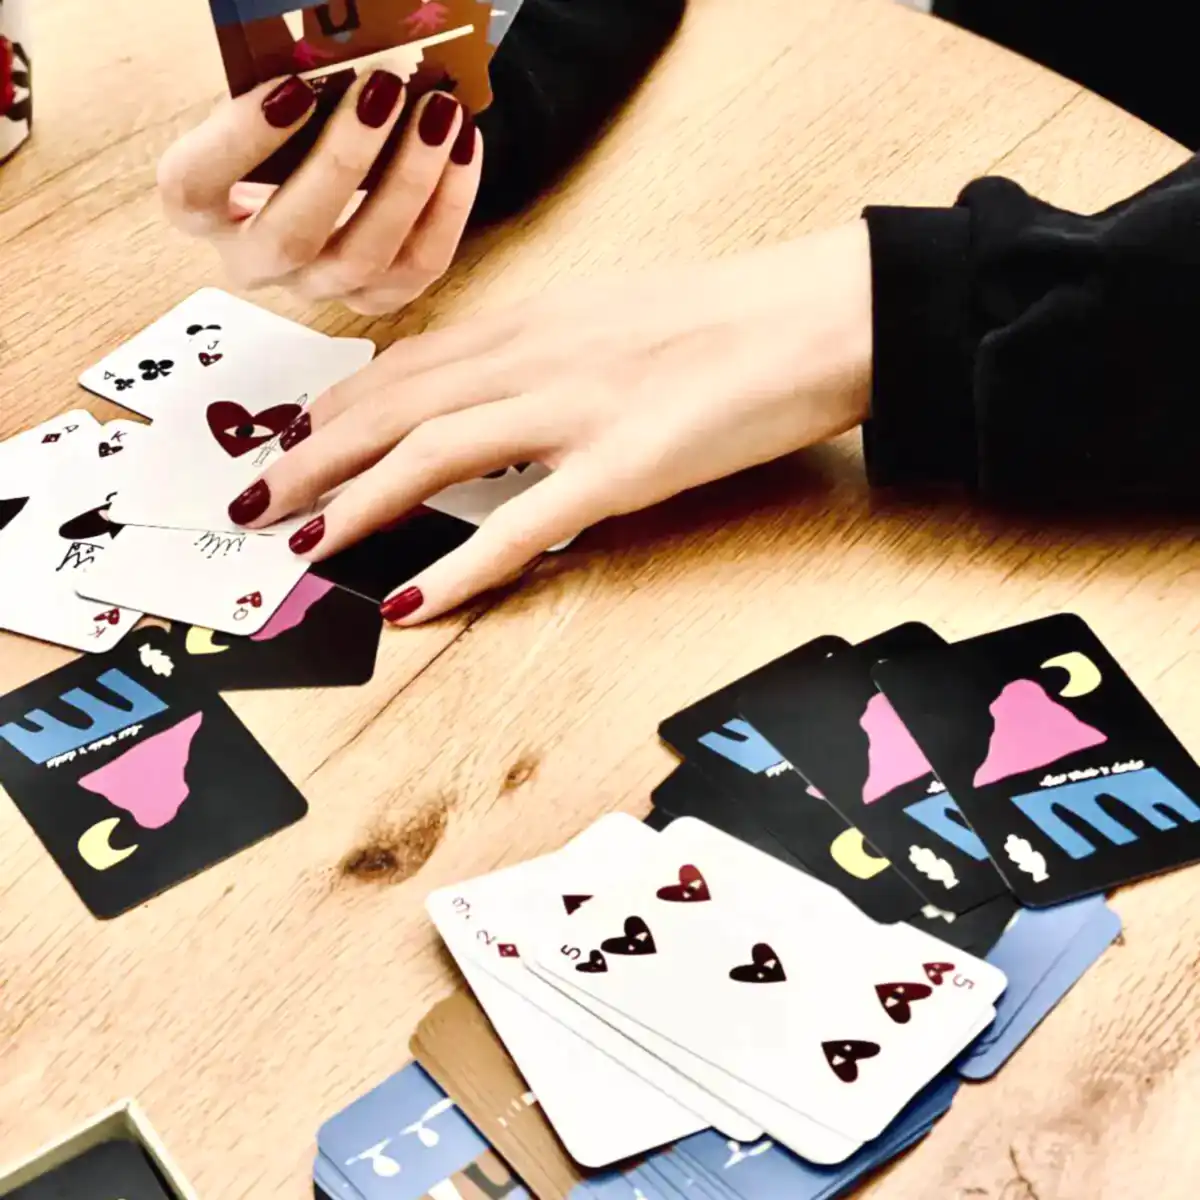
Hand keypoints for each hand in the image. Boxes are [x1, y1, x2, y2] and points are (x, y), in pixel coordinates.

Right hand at [157, 72, 480, 313]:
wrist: (323, 179)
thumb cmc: (289, 130)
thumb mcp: (267, 102)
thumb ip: (283, 84)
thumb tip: (342, 40)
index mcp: (200, 207)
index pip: (193, 186)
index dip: (239, 142)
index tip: (292, 87)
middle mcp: (255, 260)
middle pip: (292, 236)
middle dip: (343, 161)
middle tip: (383, 89)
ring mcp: (317, 287)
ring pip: (364, 258)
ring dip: (408, 183)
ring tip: (440, 113)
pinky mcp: (375, 297)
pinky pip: (419, 265)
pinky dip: (449, 206)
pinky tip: (464, 145)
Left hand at [227, 221, 873, 623]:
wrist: (815, 317)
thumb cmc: (726, 319)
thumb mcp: (612, 317)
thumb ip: (545, 352)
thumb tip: (497, 393)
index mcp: (533, 320)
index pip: (405, 367)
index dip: (336, 410)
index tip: (293, 443)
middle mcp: (534, 356)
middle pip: (391, 407)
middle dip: (309, 458)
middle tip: (252, 503)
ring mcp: (574, 411)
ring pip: (431, 454)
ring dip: (352, 502)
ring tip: (298, 546)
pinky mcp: (622, 468)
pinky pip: (521, 525)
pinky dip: (459, 566)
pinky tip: (410, 601)